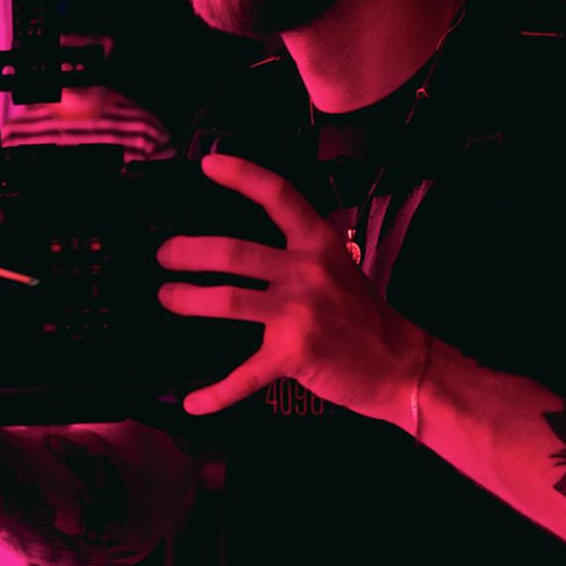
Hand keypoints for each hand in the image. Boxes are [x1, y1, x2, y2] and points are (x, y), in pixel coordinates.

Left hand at [156, 153, 428, 425]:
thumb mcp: (337, 266)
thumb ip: (296, 252)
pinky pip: (245, 375)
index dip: (242, 175)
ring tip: (168, 296)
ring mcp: (300, 313)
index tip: (208, 164)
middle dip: (188, 252)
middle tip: (164, 255)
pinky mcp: (295, 354)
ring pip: (227, 299)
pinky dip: (215, 392)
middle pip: (234, 252)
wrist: (401, 363)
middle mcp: (308, 271)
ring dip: (187, 298)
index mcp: (318, 244)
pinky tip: (192, 401)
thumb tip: (241, 250)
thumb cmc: (363, 315)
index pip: (278, 196)